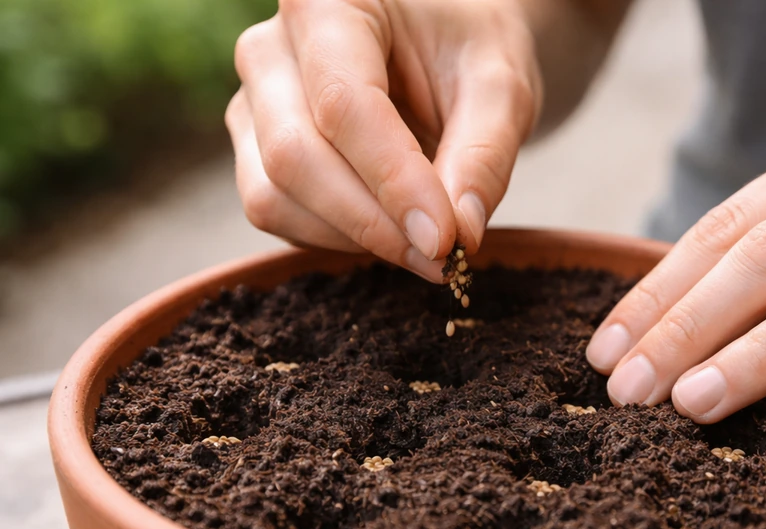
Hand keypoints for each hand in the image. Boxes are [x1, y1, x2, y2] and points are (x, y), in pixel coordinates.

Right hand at [226, 0, 541, 280]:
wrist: (448, 53)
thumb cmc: (472, 52)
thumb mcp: (502, 89)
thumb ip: (484, 156)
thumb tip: (458, 236)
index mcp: (330, 1)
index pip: (344, 104)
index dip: (394, 182)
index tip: (445, 240)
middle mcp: (271, 47)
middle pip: (295, 155)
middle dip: (372, 223)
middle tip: (443, 258)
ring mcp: (254, 103)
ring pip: (274, 195)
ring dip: (353, 239)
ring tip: (427, 249)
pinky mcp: (256, 153)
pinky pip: (278, 214)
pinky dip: (336, 240)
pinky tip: (393, 233)